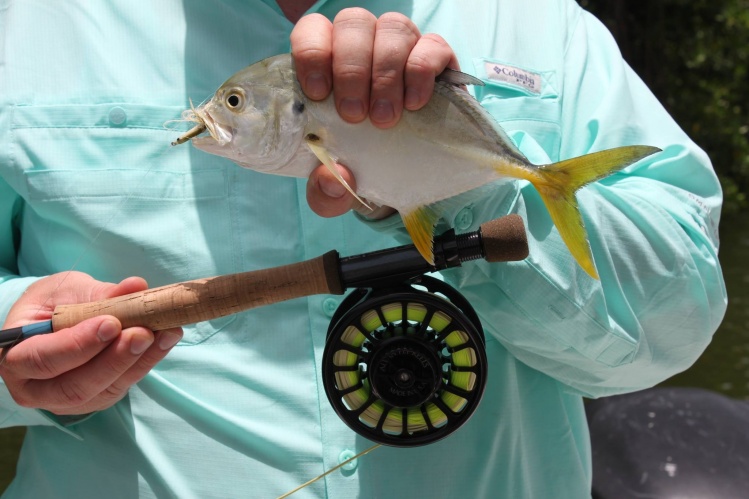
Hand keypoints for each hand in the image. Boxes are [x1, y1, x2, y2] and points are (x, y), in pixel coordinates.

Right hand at [0, 272, 182, 414]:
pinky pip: (124, 385)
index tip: (112, 324)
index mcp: (15, 357)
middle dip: (114, 359)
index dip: (79, 345)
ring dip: (138, 361)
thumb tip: (136, 287)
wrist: (55, 320)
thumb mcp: (68, 290)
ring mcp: (67, 400)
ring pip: (104, 390)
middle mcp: (35, 388)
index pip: (43, 359)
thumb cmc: (53, 304)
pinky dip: (148, 361)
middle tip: (143, 333)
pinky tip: (167, 338)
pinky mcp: (98, 398)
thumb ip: (99, 294)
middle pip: (75, 386)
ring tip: (164, 332)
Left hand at [291, 8, 458, 217]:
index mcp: (327, 63)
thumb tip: (332, 180)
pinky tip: (415, 103)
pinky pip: (431, 45)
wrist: (407, 176)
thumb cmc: (361, 166)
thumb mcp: (336, 190)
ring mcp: (401, 46)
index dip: (313, 53)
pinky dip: (421, 72)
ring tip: (386, 118)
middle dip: (351, 69)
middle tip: (356, 115)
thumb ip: (325, 192)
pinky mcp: (437, 58)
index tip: (319, 94)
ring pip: (392, 28)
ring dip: (385, 73)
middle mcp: (363, 44)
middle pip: (353, 23)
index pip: (312, 30)